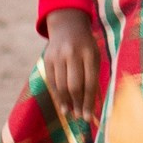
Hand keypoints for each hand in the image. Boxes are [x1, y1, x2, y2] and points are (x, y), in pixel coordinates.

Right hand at [42, 6, 101, 120]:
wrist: (68, 25)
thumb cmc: (86, 46)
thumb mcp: (94, 56)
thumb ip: (94, 77)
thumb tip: (94, 105)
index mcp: (89, 52)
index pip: (90, 82)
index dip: (89, 101)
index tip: (89, 117)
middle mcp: (73, 54)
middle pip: (74, 85)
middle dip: (78, 104)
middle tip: (80, 117)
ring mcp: (58, 56)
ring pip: (61, 86)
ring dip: (67, 103)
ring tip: (72, 113)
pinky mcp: (47, 59)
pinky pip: (52, 82)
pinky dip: (57, 96)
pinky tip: (63, 106)